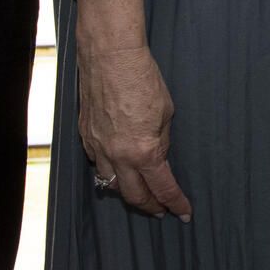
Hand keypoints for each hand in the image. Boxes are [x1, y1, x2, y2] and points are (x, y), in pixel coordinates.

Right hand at [75, 0, 192, 218]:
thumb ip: (162, 140)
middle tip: (161, 211)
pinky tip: (117, 168)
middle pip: (133, 196)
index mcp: (144, 151)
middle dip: (150, 207)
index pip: (162, 188)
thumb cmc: (142, 79)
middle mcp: (117, 156)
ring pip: (110, 184)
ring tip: (139, 194)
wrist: (110, 56)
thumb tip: (158, 155)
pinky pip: (97, 163)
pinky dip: (109, 171)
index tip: (184, 213)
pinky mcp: (85, 135)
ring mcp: (97, 147)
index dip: (175, 203)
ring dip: (126, 192)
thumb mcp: (166, 112)